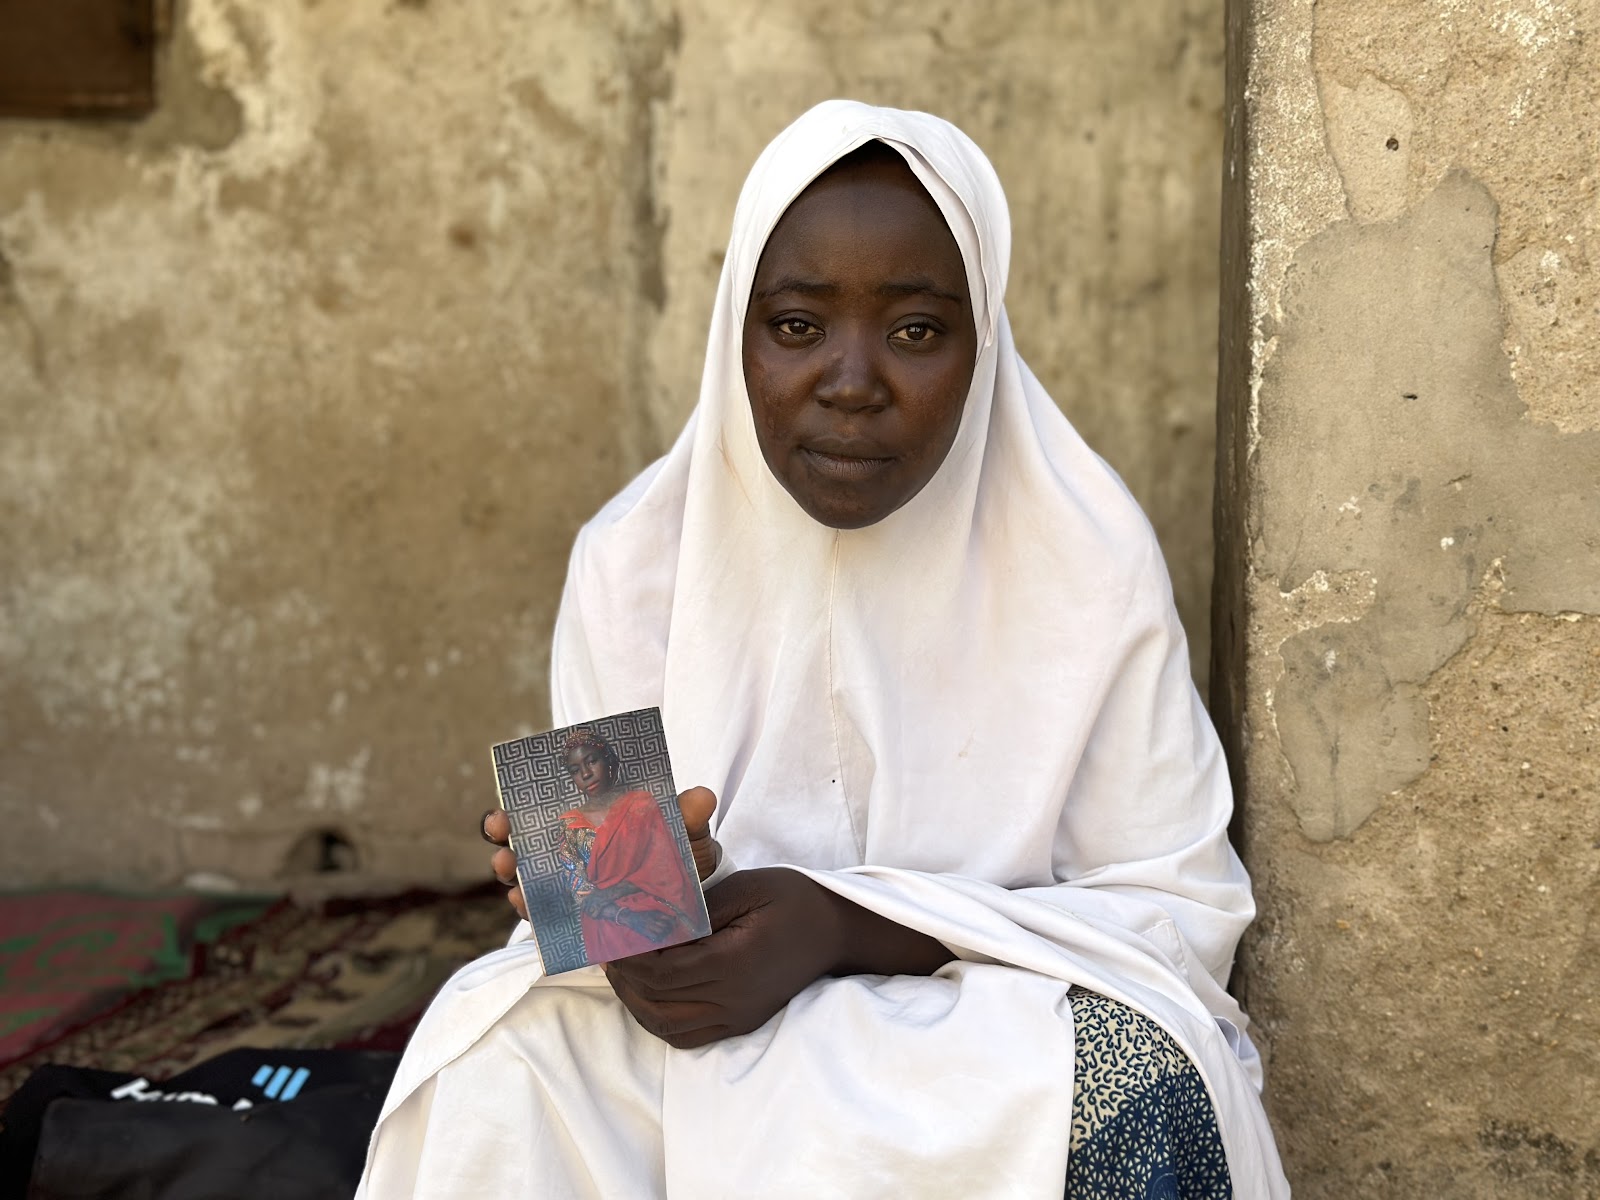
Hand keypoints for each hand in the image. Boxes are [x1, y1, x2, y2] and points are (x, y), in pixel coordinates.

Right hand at [482, 786, 723, 921]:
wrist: (689, 902)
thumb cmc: (682, 858)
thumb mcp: (687, 835)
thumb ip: (690, 818)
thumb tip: (703, 798)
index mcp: (591, 817)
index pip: (547, 804)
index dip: (521, 803)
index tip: (507, 804)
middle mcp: (571, 846)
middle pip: (526, 834)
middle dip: (505, 830)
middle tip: (500, 829)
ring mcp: (569, 880)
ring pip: (527, 872)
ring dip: (510, 868)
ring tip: (506, 865)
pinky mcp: (575, 913)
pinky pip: (545, 910)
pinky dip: (531, 906)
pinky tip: (525, 901)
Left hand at [606, 868, 956, 1048]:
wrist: (838, 934)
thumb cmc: (795, 902)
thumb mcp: (748, 887)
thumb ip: (700, 907)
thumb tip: (653, 918)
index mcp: (733, 962)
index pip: (663, 971)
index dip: (628, 957)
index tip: (609, 935)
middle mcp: (733, 999)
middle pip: (658, 1002)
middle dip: (623, 978)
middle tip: (605, 951)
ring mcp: (737, 1017)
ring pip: (667, 1026)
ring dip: (635, 1003)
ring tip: (619, 973)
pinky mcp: (741, 1023)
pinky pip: (688, 1035)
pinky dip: (658, 1020)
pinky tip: (647, 995)